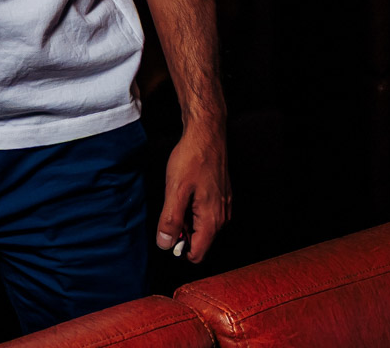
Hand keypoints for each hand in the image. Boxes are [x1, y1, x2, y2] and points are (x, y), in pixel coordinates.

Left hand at [158, 120, 230, 262]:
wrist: (206, 135)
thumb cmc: (192, 159)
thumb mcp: (175, 191)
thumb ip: (170, 221)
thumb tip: (165, 245)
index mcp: (212, 220)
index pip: (197, 254)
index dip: (179, 248)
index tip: (167, 231)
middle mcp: (222, 217)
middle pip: (199, 241)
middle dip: (182, 231)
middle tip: (171, 206)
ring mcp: (224, 207)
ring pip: (202, 227)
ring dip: (187, 218)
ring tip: (179, 195)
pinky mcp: (222, 197)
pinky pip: (206, 214)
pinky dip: (193, 208)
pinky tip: (186, 191)